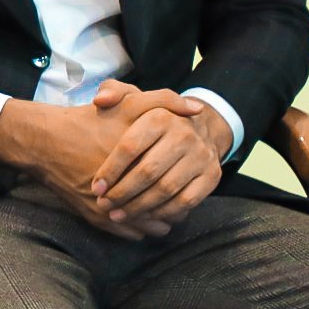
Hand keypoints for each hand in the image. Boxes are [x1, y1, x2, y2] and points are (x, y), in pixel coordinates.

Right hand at [0, 83, 208, 239]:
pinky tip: (143, 219)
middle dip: (176, 201)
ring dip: (160, 217)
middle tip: (182, 194)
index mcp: (142, 163)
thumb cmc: (87, 121)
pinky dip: (139, 227)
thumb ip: (164, 101)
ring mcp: (112, 207)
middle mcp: (129, 189)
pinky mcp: (96, 217)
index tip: (190, 173)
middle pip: (167, 205)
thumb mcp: (127, 102)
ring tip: (165, 209)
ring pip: (151, 224)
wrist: (44, 140)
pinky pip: (130, 232)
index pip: (178, 181)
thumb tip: (198, 109)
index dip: (187, 179)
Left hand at [86, 80, 228, 231]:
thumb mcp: (133, 99)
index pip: (129, 148)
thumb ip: (112, 92)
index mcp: (159, 116)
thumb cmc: (152, 119)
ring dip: (139, 207)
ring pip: (166, 189)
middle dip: (122, 193)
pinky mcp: (212, 176)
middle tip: (104, 204)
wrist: (200, 128)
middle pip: (147, 172)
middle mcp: (183, 135)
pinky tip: (145, 216)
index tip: (95, 186)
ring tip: (118, 214)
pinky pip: (186, 201)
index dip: (110, 170)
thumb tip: (100, 101)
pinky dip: (163, 212)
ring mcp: (201, 156)